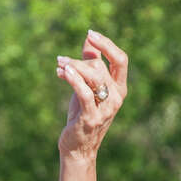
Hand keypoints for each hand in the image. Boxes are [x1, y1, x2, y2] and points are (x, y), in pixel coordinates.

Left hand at [55, 30, 127, 162]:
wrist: (77, 147)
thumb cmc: (82, 114)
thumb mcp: (87, 87)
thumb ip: (90, 64)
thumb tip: (89, 40)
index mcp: (119, 88)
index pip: (121, 60)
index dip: (107, 44)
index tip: (91, 34)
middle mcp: (116, 98)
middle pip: (101, 68)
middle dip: (79, 60)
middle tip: (60, 59)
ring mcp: (105, 109)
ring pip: (93, 78)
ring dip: (74, 68)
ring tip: (59, 65)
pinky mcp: (91, 118)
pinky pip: (84, 93)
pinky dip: (74, 80)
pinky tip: (62, 73)